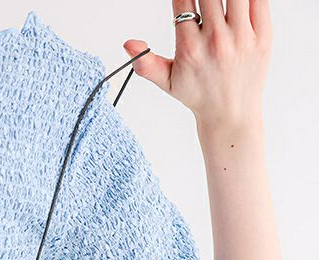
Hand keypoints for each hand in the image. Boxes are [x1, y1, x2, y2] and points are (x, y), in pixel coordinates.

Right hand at [122, 0, 271, 128]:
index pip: (183, 1)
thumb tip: (128, 45)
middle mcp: (215, 40)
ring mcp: (242, 37)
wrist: (230, 115)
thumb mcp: (168, 82)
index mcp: (190, 48)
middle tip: (204, 2)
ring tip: (219, 2)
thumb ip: (147, 63)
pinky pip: (259, 0)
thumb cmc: (199, 95)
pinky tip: (238, 3)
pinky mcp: (263, 36)